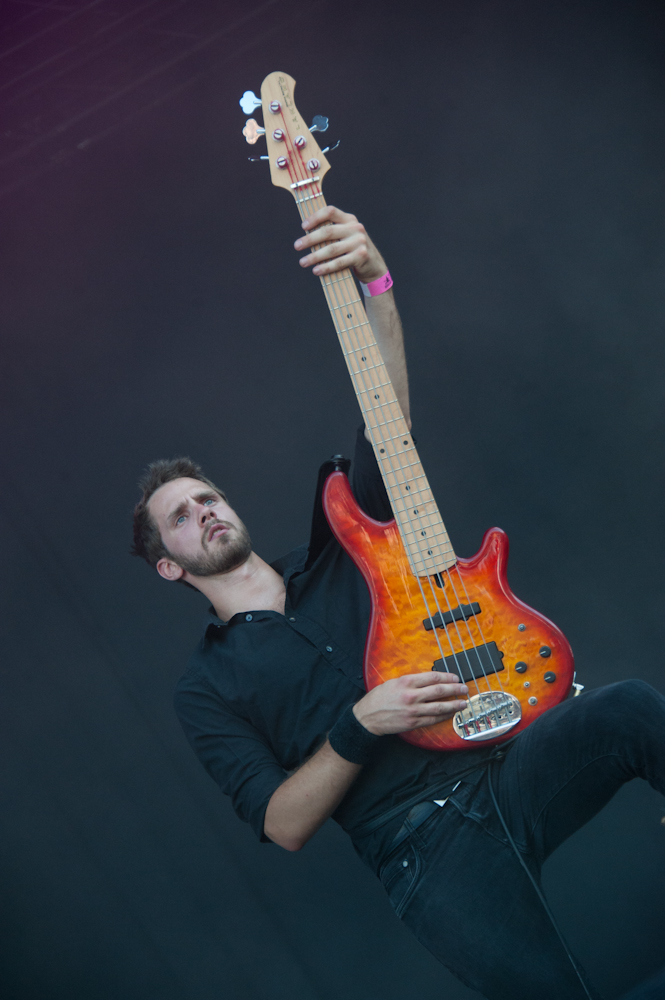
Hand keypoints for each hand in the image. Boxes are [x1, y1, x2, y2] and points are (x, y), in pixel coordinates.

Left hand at [293, 205, 386, 283]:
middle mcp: (355, 228)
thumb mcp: (346, 235)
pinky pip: (339, 262)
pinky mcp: (360, 256)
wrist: (374, 265)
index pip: (330, 211)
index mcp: (349, 219)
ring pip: (331, 249)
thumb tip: (306, 235)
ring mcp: (359, 242)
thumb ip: (332, 231)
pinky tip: (316, 270)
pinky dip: (326, 267)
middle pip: (328, 232)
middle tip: (297, 246)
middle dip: (310, 239)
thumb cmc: (353, 249)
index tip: (303, 227)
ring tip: (303, 262)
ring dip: (314, 256)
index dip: (315, 217)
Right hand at [353, 672, 468, 734]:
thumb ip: (411, 681)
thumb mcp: (393, 682)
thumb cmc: (379, 698)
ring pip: (439, 707)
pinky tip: (450, 714)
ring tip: (463, 703)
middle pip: (439, 691)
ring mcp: (413, 710)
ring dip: (454, 704)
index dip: (447, 677)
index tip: (455, 677)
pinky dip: (444, 717)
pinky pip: (433, 720)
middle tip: (464, 689)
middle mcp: (411, 695)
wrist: (367, 717)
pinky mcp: (413, 722)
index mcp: (406, 682)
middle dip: (455, 689)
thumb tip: (430, 680)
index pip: (433, 677)